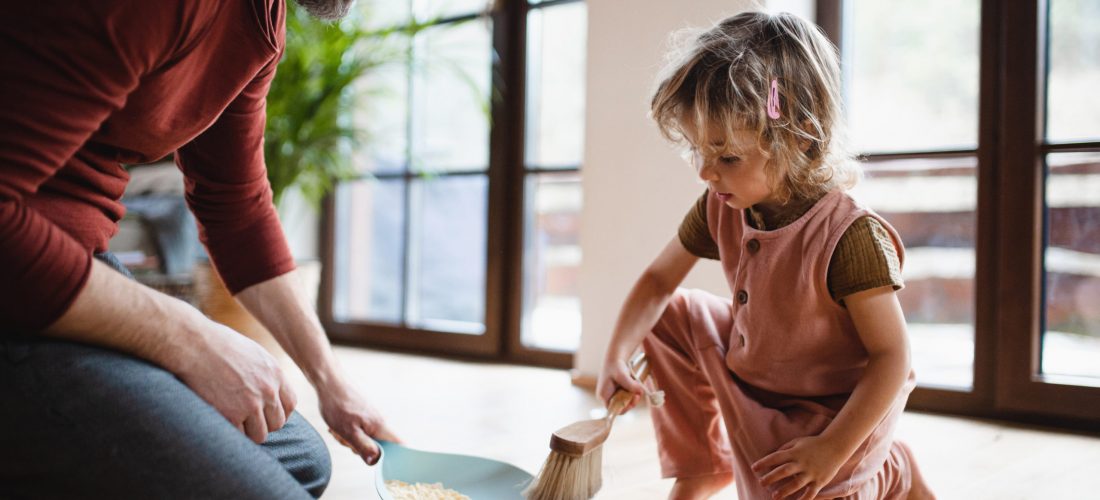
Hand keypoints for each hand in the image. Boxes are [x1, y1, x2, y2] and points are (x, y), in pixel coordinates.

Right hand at [175, 321, 296, 444]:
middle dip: (263, 424)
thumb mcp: (252, 353)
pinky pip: (240, 437)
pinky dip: (231, 433)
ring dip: (248, 432)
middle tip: (246, 419)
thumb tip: (269, 392)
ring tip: (232, 421)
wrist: (193, 344)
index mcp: (275, 373)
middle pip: (277, 423)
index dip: (278, 412)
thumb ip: (264, 374)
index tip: (266, 414)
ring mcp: (251, 404)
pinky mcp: (231, 415)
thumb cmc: (217, 345)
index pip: (290, 404)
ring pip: (260, 435)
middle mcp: (268, 390)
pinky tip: (221, 421)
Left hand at [319, 381, 398, 465]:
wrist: (329, 382)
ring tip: (339, 429)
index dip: (395, 456)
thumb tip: (375, 461)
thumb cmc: (338, 405)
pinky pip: (358, 432)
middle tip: (347, 439)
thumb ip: (363, 447)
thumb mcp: (348, 431)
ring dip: (350, 440)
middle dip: (361, 449)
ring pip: (365, 439)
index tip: (378, 459)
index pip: (399, 444)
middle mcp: (378, 422)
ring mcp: (370, 419)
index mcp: (379, 426)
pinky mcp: (362, 416)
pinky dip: (347, 432)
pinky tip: (337, 426)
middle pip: (378, 446)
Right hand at [596, 355, 646, 413]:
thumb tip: (640, 392)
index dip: (625, 407)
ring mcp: (613, 395)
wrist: (615, 358)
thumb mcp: (622, 375)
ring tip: (637, 386)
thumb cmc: (615, 366)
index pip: (614, 410)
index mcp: (604, 396)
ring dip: (633, 395)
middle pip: (621, 406)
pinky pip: (627, 396)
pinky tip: (634, 384)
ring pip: (626, 401)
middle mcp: (607, 397)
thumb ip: (630, 384)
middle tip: (638, 393)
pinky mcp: (618, 392)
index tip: (634, 399)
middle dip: (631, 400)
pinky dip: (633, 392)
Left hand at [751, 435, 848, 499]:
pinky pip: (811, 492)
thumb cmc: (813, 444)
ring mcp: (811, 472)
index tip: (754, 468)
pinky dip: (804, 499)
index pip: (776, 457)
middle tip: (761, 483)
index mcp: (795, 452)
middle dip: (771, 477)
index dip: (764, 462)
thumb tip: (772, 457)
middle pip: (784, 471)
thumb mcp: (797, 442)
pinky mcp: (819, 481)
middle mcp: (802, 463)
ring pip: (796, 483)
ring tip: (774, 496)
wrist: (835, 446)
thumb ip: (785, 449)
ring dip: (785, 490)